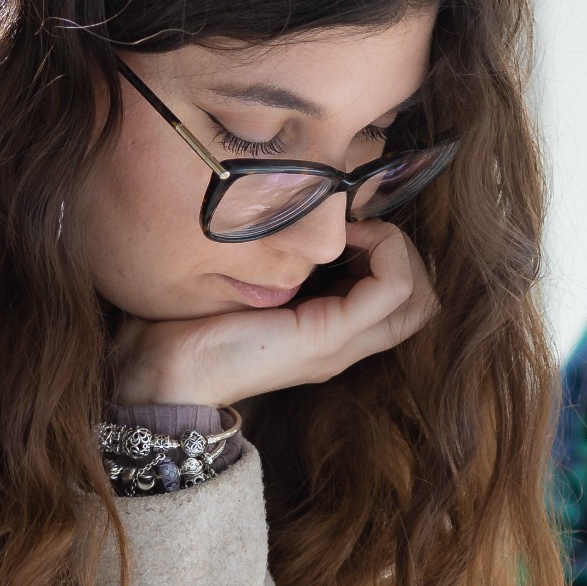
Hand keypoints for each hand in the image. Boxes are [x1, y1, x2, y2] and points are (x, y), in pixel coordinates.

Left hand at [111, 221, 436, 407]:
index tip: (342, 225)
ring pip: (419, 297)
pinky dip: (381, 252)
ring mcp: (340, 345)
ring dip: (396, 249)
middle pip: (423, 302)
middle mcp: (344, 345)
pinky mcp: (326, 338)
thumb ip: (276, 264)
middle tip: (352, 228)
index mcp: (329, 334)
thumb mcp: (246, 286)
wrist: (163, 371)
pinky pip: (392, 290)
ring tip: (351, 233)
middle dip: (401, 250)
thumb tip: (292, 214)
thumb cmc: (189, 325)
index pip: (404, 299)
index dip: (388, 251)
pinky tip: (340, 239)